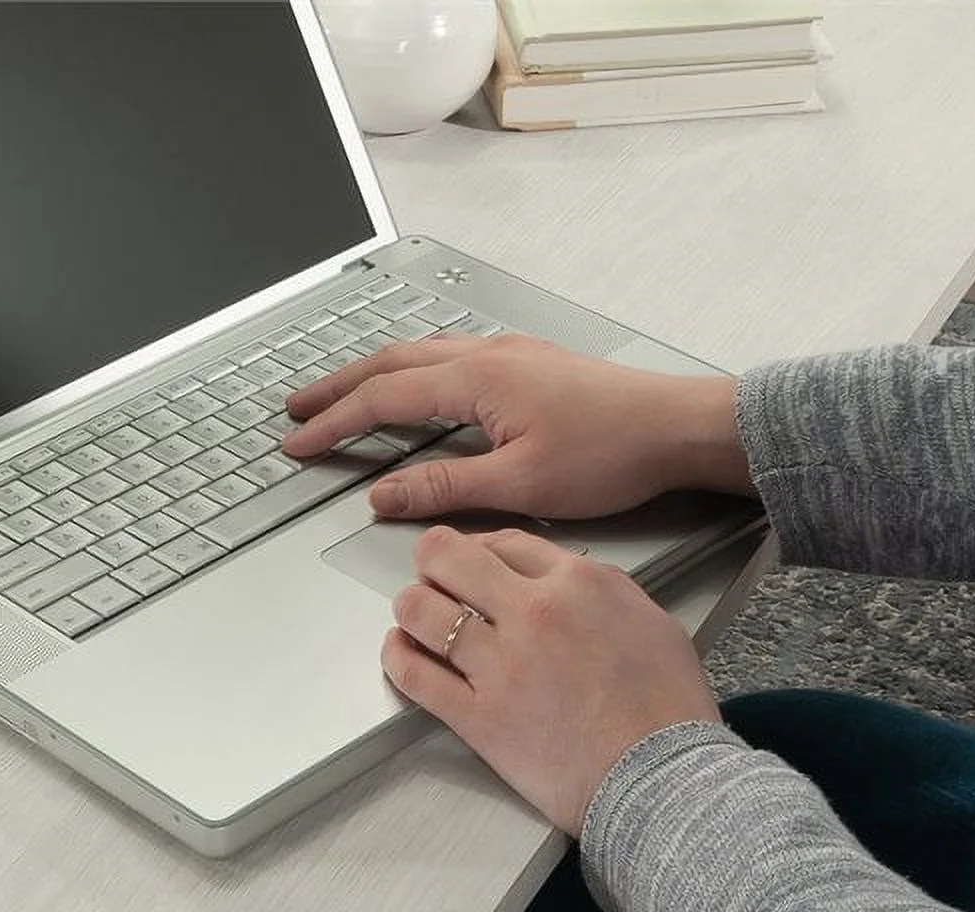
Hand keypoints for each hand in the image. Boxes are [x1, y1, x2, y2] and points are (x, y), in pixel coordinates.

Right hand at [284, 333, 751, 520]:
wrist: (677, 427)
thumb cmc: (612, 453)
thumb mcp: (518, 485)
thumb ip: (442, 488)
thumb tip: (383, 495)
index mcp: (476, 379)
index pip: (381, 399)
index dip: (333, 424)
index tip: (298, 443)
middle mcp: (486, 354)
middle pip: (389, 363)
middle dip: (336, 387)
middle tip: (297, 409)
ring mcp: (508, 352)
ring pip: (417, 353)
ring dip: (370, 374)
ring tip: (339, 394)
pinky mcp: (527, 363)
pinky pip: (447, 355)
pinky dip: (409, 370)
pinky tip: (412, 384)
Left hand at [383, 525, 721, 835]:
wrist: (659, 776)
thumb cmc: (667, 710)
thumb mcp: (652, 623)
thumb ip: (601, 597)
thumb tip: (571, 592)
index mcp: (578, 584)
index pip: (506, 542)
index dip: (478, 548)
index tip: (472, 559)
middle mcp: (532, 613)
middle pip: (450, 558)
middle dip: (433, 561)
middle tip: (431, 575)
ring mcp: (499, 664)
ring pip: (422, 611)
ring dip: (409, 607)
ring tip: (412, 614)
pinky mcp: (476, 715)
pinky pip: (415, 675)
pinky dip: (397, 656)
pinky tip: (399, 650)